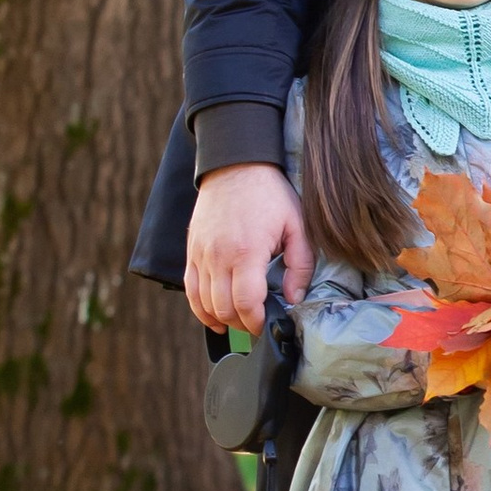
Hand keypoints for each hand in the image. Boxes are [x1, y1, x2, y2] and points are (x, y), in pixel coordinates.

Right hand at [186, 163, 311, 335]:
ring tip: (238, 322)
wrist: (235, 165)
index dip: (256, 322)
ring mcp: (200, 254)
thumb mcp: (297, 225)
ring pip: (204, 303)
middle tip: (257, 325)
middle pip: (223, 308)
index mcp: (246, 251)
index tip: (267, 325)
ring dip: (220, 319)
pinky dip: (199, 308)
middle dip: (241, 324)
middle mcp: (218, 256)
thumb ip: (300, 266)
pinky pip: (190, 289)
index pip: (245, 303)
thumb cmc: (269, 194)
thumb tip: (293, 299)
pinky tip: (213, 317)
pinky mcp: (191, 250)